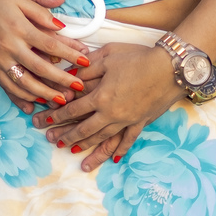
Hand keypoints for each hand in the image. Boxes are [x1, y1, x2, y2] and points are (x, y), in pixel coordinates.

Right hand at [0, 0, 89, 111]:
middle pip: (40, 68)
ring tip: (60, 101)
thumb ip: (40, 12)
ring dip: (44, 94)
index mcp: (19, 28)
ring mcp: (1, 61)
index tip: (85, 60)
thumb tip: (61, 26)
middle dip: (61, 80)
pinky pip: (8, 87)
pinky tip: (34, 105)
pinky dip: (21, 98)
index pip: (49, 44)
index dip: (69, 53)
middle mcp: (10, 47)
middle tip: (78, 88)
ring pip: (24, 83)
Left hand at [35, 43, 179, 169]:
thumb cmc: (139, 58)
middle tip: (52, 140)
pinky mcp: (141, 122)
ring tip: (75, 155)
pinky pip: (128, 139)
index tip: (45, 121)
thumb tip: (71, 74)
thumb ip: (88, 67)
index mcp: (101, 96)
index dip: (57, 115)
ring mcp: (127, 120)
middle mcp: (111, 113)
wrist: (170, 69)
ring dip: (88, 147)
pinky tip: (113, 159)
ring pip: (103, 138)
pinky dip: (120, 150)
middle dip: (66, 135)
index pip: (73, 109)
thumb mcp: (109, 56)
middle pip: (84, 128)